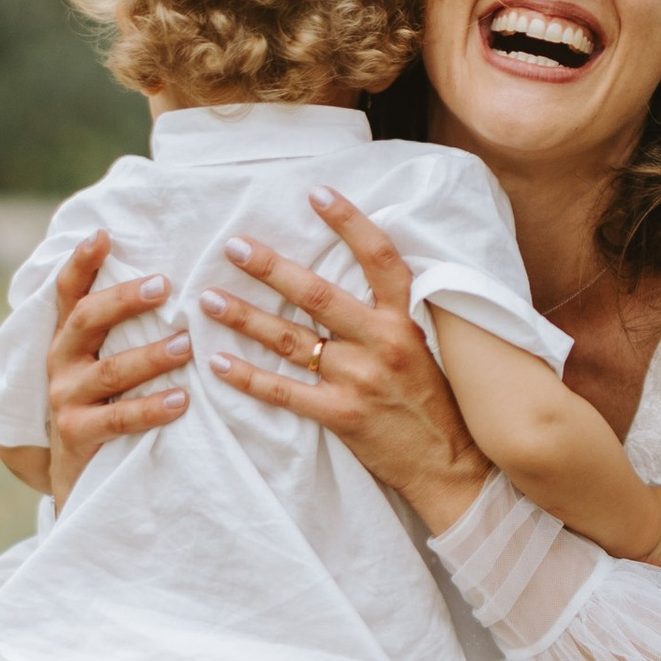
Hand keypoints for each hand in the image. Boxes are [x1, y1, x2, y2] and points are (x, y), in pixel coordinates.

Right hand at [45, 231, 192, 509]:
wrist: (81, 482)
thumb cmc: (106, 409)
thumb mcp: (106, 366)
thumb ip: (123, 331)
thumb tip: (172, 281)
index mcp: (68, 340)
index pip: (68, 293)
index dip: (81, 262)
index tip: (102, 234)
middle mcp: (60, 363)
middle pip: (87, 320)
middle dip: (124, 299)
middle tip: (165, 285)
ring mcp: (65, 400)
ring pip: (109, 370)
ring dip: (150, 356)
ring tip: (187, 344)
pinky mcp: (78, 436)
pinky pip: (119, 419)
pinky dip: (152, 408)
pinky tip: (183, 400)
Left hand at [201, 189, 490, 533]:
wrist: (451, 466)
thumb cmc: (435, 405)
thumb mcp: (424, 349)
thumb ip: (387, 318)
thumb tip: (349, 280)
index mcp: (404, 321)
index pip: (380, 258)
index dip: (349, 222)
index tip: (318, 194)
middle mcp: (381, 343)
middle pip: (318, 295)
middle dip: (272, 268)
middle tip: (235, 246)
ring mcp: (359, 380)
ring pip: (291, 340)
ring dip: (246, 318)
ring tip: (210, 300)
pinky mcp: (340, 415)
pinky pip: (283, 392)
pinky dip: (247, 378)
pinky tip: (217, 364)